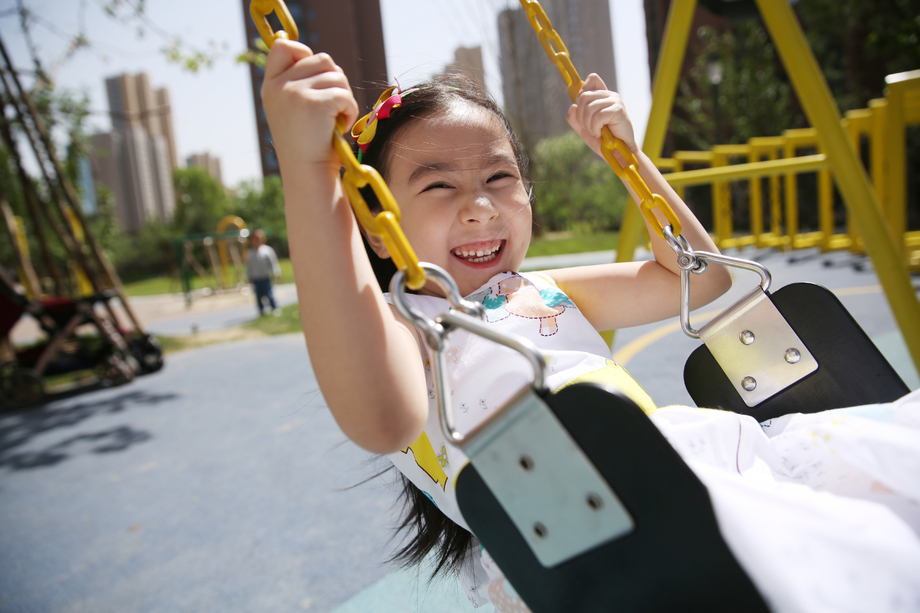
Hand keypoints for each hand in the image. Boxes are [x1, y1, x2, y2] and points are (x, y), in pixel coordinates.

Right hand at [261, 39, 358, 168]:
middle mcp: (278, 86)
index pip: (284, 46)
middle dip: (335, 81)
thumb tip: (326, 63)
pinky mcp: (314, 103)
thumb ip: (301, 84)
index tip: (317, 78)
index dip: (304, 53)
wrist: (308, 174)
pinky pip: (344, 94)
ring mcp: (294, 93)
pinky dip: (350, 110)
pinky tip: (342, 126)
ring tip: (336, 119)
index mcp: (270, 85)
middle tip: (333, 108)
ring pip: (337, 75)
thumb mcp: (293, 110)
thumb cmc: (308, 145)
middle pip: (322, 59)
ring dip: (345, 97)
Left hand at [566, 73, 636, 159]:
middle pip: (583, 96)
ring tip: (596, 132)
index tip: (582, 110)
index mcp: (602, 96)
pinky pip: (598, 116)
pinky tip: (601, 134)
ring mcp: (615, 101)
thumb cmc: (604, 140)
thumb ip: (575, 118)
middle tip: (590, 128)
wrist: (618, 152)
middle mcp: (609, 95)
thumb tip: (572, 106)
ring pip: (589, 108)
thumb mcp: (584, 129)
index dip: (582, 92)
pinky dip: (595, 128)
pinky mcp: (618, 110)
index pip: (592, 79)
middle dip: (582, 116)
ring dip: (589, 125)